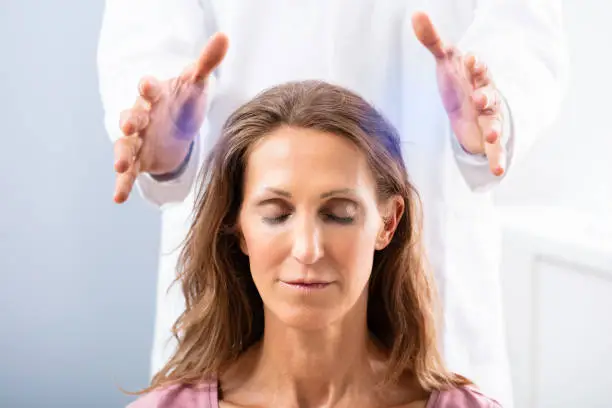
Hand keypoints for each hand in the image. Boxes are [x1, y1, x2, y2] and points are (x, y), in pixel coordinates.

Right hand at [113, 32, 228, 202]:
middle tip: (130, 124)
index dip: (148, 86)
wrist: (176, 127)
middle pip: (131, 116)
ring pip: (124, 146)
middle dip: (130, 120)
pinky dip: (122, 184)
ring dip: (121, 155)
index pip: (150, 89)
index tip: (147, 83)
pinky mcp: (139, 160)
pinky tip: (118, 197)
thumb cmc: (184, 101)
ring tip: (121, 166)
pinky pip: (128, 173)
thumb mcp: (196, 84)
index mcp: (155, 96)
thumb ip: (207, 63)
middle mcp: (141, 117)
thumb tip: (224, 38)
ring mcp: (137, 140)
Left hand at [412, 12, 504, 175]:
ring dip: (495, 127)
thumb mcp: (445, 62)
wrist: (468, 107)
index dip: (474, 65)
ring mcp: (489, 116)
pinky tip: (499, 171)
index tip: (469, 60)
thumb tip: (416, 14)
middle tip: (479, 98)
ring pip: (495, 120)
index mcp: (476, 76)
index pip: (477, 68)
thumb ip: (432, 40)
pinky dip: (498, 158)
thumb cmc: (458, 81)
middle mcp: (486, 95)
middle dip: (486, 95)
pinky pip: (495, 149)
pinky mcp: (487, 136)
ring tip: (492, 134)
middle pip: (489, 94)